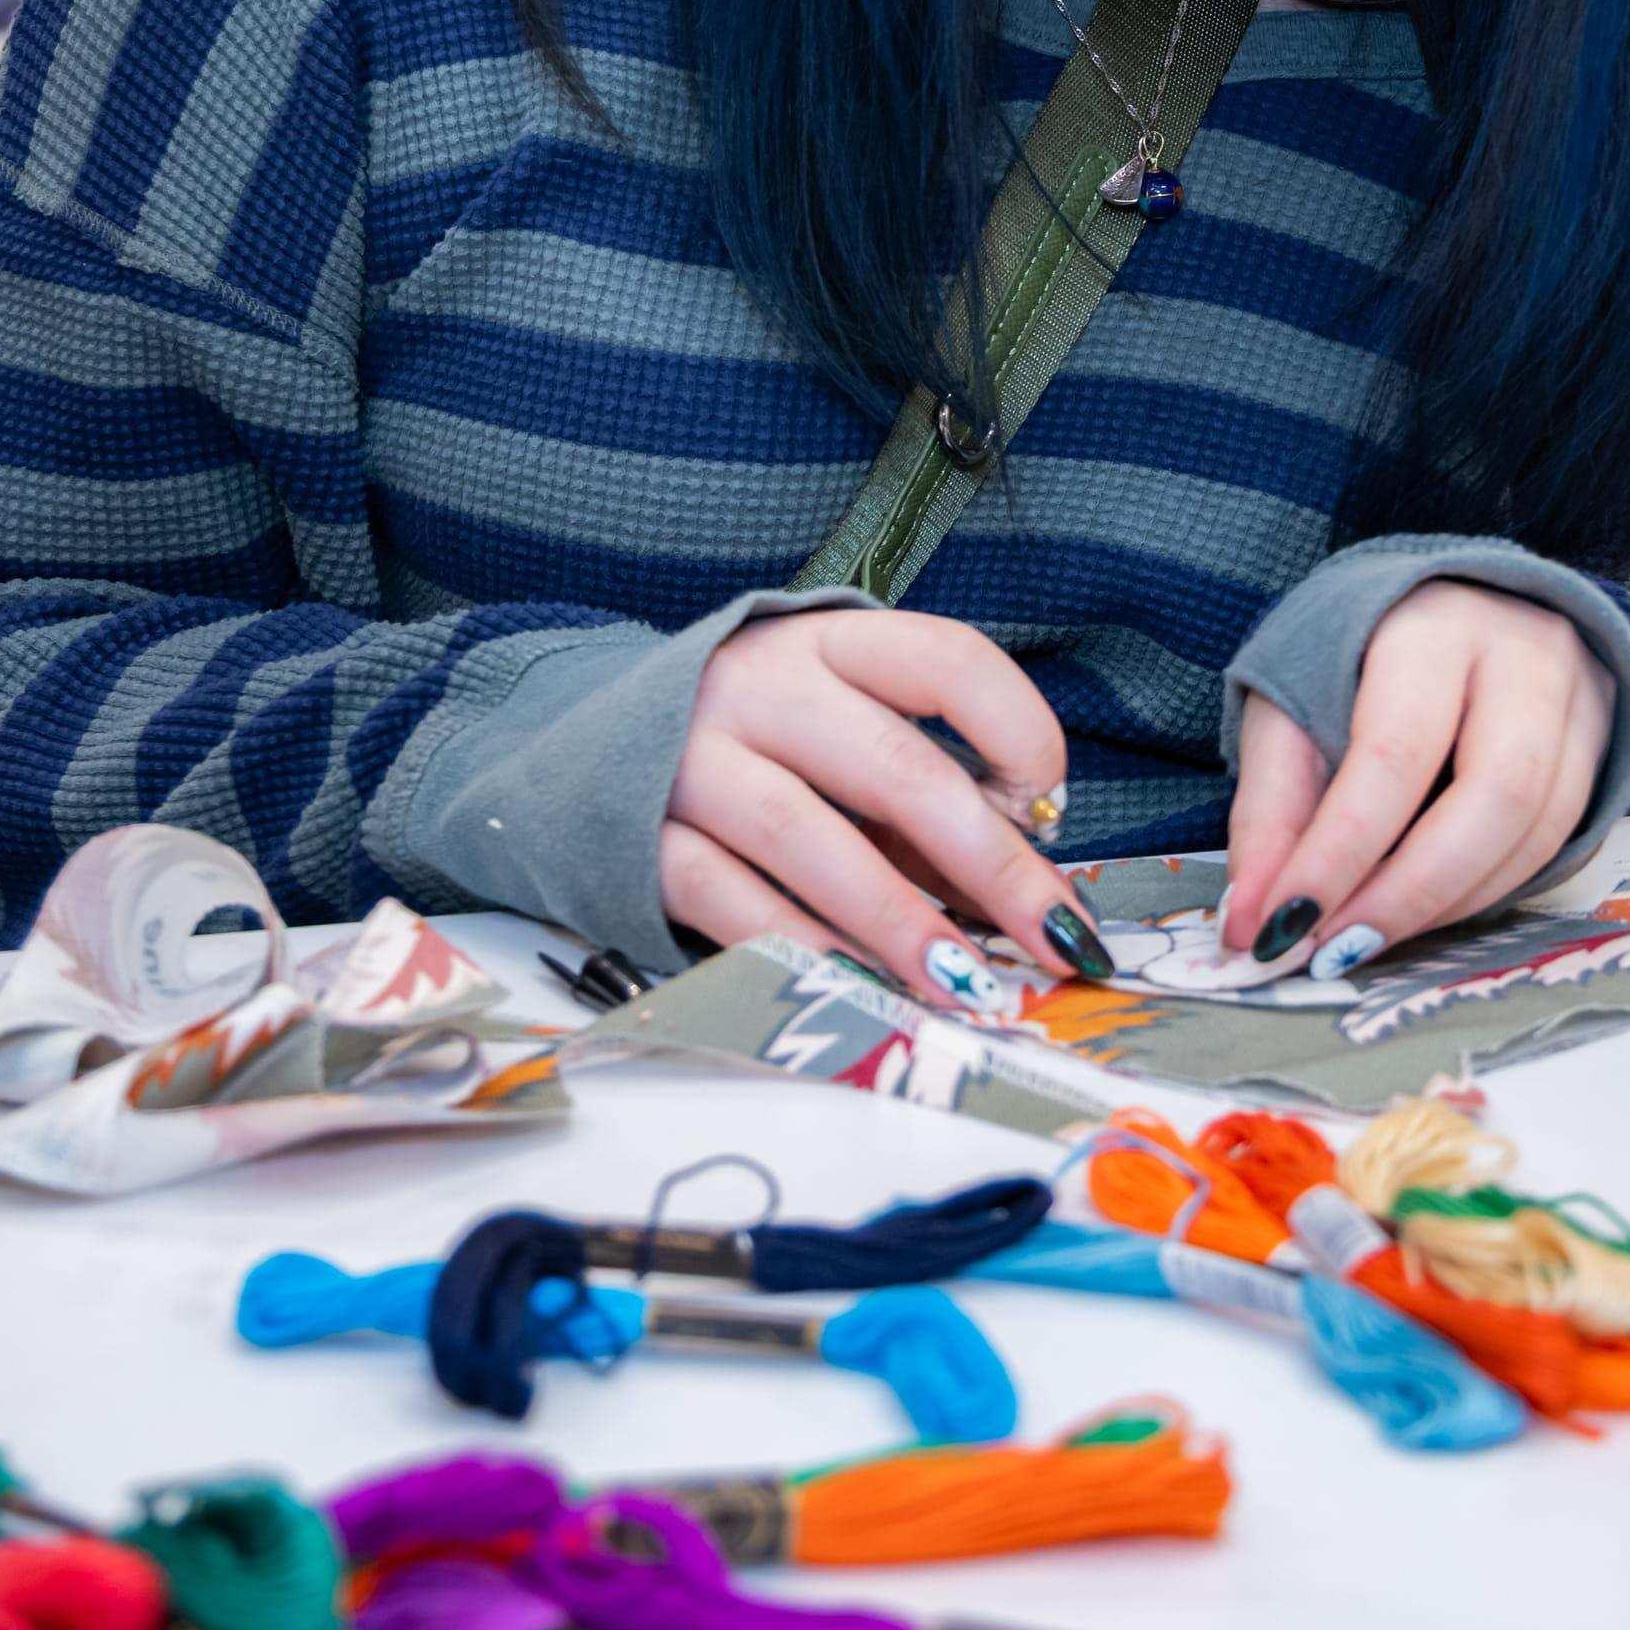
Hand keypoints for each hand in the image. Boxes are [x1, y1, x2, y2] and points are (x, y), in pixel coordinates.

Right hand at [662, 608, 1108, 1006]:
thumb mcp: (839, 723)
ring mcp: (692, 758)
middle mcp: (762, 687)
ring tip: (965, 983)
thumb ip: (917, 787)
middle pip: (895, 768)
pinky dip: (797, 945)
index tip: (1049, 806)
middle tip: (1055, 934)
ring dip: (898, 920)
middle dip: (990, 863)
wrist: (574, 735)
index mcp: (830, 643)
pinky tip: (856, 987)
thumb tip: (1021, 884)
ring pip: (809, 838)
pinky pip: (725, 895)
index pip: (948, 661)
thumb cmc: (754, 737)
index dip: (1019, 730)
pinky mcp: (640, 834)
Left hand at [1220, 579, 1611, 978]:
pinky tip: (1426, 909)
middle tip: (1335, 949)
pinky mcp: (1601, 744)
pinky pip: (1557, 844)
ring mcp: (1578, 698)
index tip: (1284, 927)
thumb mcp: (1289, 709)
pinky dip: (1485, 892)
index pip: (1395, 750)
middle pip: (1495, 793)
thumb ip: (1270, 814)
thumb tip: (1251, 925)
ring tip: (1367, 936)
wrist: (1449, 608)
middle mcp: (1525, 652)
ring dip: (1445, 905)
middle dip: (1407, 892)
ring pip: (1536, 830)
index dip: (1340, 851)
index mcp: (1432, 625)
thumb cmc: (1357, 659)